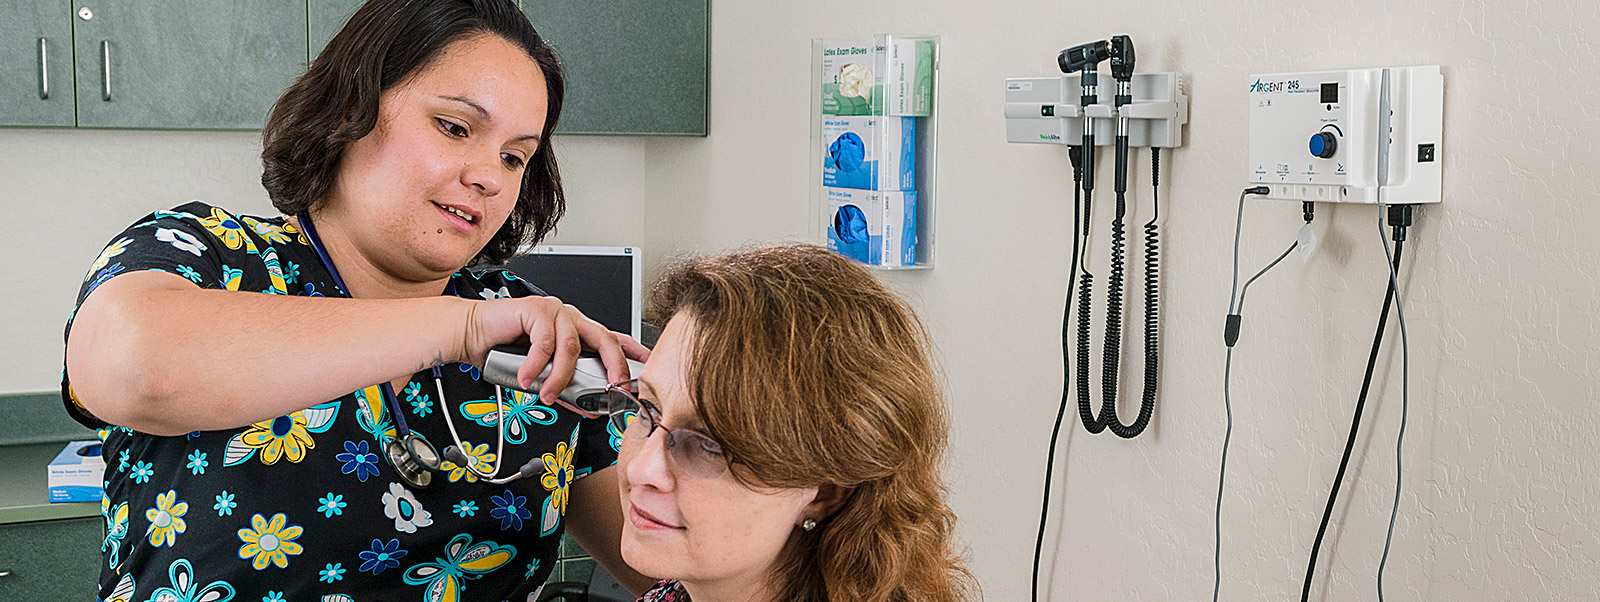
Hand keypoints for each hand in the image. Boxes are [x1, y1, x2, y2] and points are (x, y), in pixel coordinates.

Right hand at [458, 296, 650, 401]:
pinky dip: (536, 365)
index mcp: (578, 329)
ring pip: (572, 347)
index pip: (614, 339)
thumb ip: (567, 386)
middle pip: (605, 339)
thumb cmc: (504, 351)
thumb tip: (589, 407)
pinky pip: (545, 342)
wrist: (471, 334)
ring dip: (560, 377)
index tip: (650, 367)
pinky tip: (526, 379)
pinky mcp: (535, 309)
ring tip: (547, 394)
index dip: (634, 352)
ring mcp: (555, 311)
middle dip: (614, 367)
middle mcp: (571, 318)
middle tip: (613, 390)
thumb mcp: (543, 374)